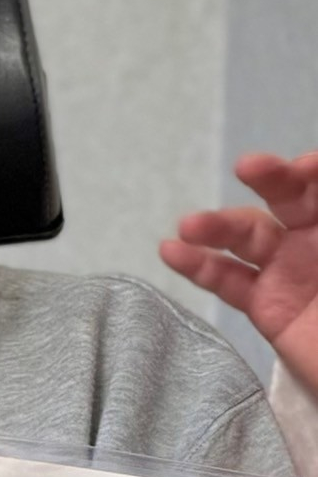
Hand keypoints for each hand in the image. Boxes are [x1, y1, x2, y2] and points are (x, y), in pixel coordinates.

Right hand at [161, 150, 317, 393]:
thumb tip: (317, 171)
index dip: (312, 170)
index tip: (305, 170)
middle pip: (289, 196)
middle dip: (270, 178)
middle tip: (250, 169)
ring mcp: (291, 271)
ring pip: (249, 236)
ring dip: (217, 226)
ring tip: (191, 225)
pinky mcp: (267, 306)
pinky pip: (229, 281)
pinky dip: (198, 266)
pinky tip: (172, 251)